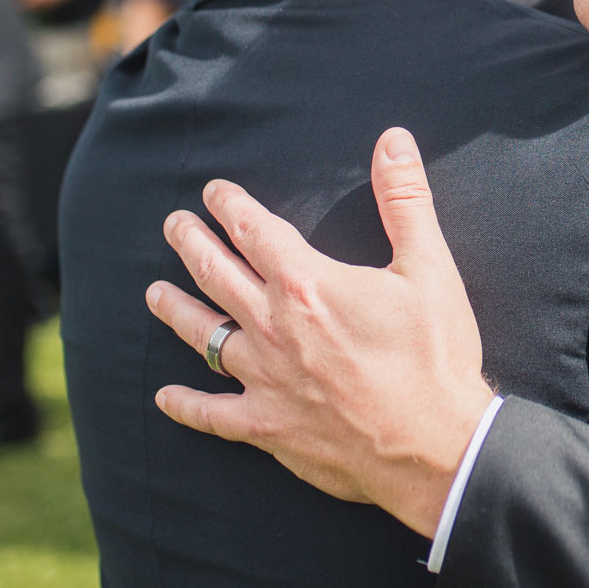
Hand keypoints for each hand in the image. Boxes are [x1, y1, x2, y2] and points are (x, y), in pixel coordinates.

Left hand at [146, 127, 495, 536]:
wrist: (434, 447)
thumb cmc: (434, 356)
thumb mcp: (429, 267)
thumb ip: (405, 200)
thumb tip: (392, 140)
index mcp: (308, 284)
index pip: (256, 232)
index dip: (231, 207)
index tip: (213, 192)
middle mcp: (274, 328)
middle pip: (217, 275)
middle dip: (192, 244)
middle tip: (174, 225)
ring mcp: (265, 380)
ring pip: (204, 336)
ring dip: (176, 310)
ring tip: (154, 293)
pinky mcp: (268, 428)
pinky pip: (213, 414)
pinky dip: (185, 405)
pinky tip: (164, 396)